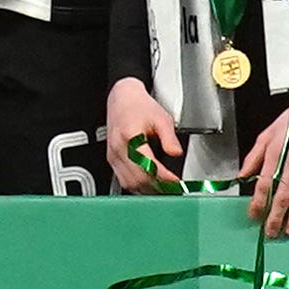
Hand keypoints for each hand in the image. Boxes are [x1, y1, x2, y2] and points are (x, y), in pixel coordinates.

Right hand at [102, 76, 182, 191]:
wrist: (121, 98)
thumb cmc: (139, 106)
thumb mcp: (161, 118)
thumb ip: (170, 138)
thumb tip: (176, 153)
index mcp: (130, 137)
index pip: (149, 165)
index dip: (165, 177)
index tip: (177, 182)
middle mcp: (118, 148)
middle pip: (138, 178)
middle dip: (158, 186)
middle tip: (174, 189)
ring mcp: (113, 155)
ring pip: (129, 183)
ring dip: (147, 189)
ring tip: (164, 189)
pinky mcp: (112, 159)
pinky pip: (123, 180)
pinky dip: (138, 186)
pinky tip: (150, 185)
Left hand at [243, 100, 288, 236]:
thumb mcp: (267, 134)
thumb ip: (254, 157)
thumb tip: (242, 177)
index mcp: (277, 152)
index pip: (265, 183)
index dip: (258, 202)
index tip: (253, 215)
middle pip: (284, 195)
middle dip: (276, 216)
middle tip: (270, 232)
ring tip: (288, 231)